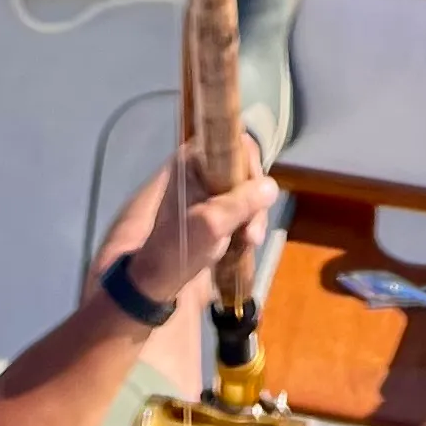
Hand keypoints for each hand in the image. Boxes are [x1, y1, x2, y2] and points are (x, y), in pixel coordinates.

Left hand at [127, 144, 278, 311]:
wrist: (155, 280)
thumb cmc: (176, 247)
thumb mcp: (211, 224)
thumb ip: (241, 203)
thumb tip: (271, 186)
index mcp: (193, 161)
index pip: (235, 144)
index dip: (251, 168)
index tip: (257, 196)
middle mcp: (200, 169)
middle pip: (245, 171)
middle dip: (255, 201)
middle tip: (252, 231)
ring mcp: (206, 191)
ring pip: (245, 193)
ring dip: (253, 217)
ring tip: (249, 241)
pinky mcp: (212, 211)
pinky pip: (240, 208)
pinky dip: (246, 224)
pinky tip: (246, 243)